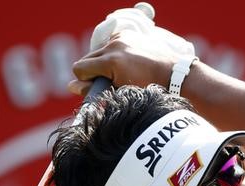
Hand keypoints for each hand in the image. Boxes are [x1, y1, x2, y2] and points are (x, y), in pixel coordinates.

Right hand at [69, 6, 195, 96]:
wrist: (174, 75)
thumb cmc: (148, 89)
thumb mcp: (119, 93)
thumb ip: (94, 89)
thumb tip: (71, 87)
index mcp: (111, 61)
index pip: (79, 68)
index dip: (85, 81)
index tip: (97, 87)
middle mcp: (114, 45)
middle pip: (87, 58)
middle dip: (93, 72)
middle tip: (109, 82)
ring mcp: (122, 37)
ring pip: (98, 51)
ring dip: (103, 63)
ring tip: (119, 74)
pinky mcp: (129, 34)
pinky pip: (110, 44)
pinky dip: (113, 54)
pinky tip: (125, 64)